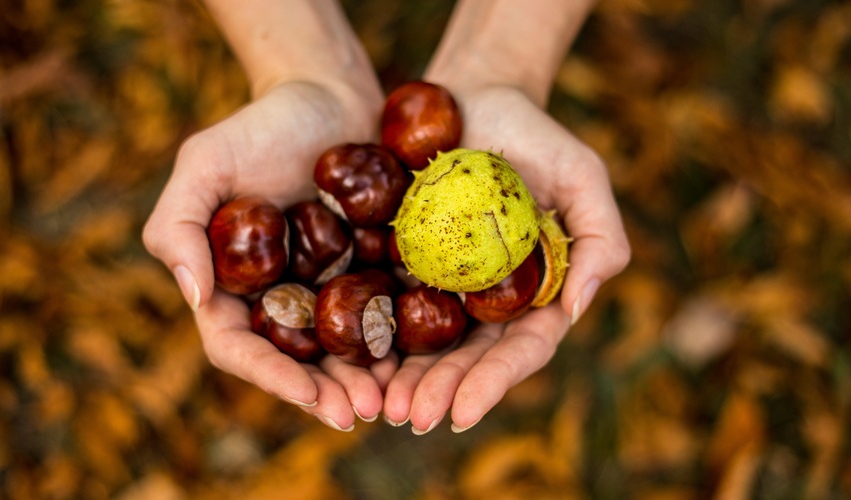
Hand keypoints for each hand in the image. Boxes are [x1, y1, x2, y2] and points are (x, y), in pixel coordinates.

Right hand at [143, 80, 396, 430]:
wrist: (329, 95)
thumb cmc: (260, 124)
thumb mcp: (205, 161)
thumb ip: (179, 225)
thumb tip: (195, 298)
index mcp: (232, 286)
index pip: (238, 346)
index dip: (270, 376)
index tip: (308, 396)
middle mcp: (278, 297)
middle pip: (295, 362)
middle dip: (326, 393)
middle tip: (361, 413)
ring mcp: (326, 289)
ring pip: (342, 350)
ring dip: (364, 381)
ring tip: (394, 401)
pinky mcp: (370, 273)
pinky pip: (383, 317)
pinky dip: (398, 344)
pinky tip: (421, 361)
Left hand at [382, 84, 630, 432]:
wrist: (475, 97)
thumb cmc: (537, 136)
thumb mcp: (583, 177)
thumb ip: (601, 239)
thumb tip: (576, 308)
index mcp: (534, 292)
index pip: (519, 350)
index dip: (493, 384)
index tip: (462, 415)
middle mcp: (488, 299)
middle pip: (467, 358)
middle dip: (441, 391)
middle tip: (410, 417)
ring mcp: (444, 284)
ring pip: (425, 342)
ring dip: (404, 378)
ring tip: (379, 404)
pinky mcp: (403, 262)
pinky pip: (386, 303)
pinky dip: (373, 334)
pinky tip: (353, 357)